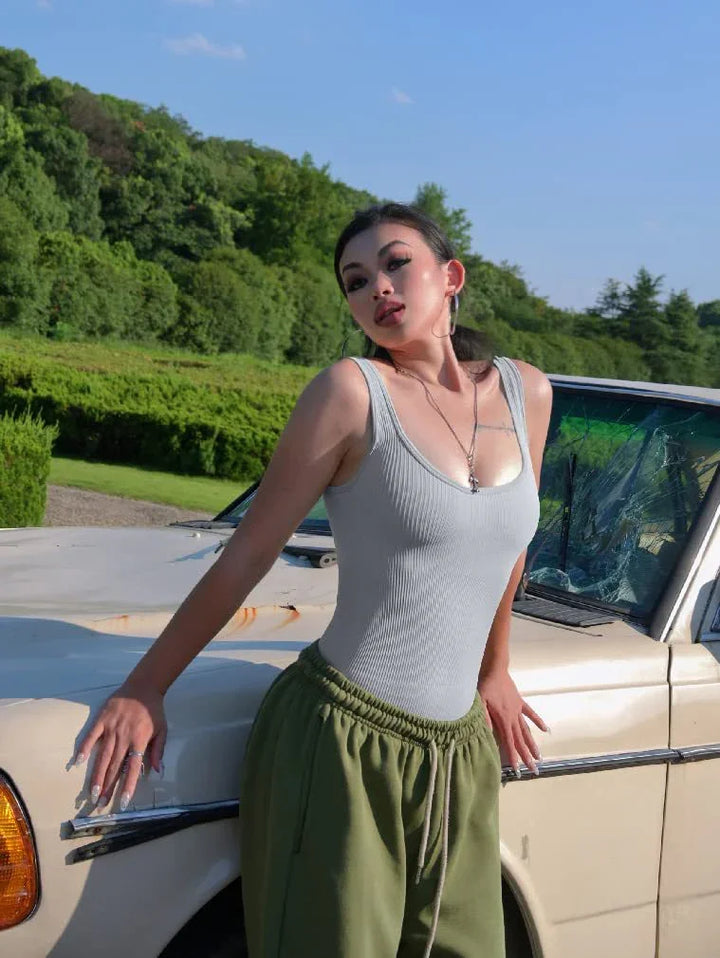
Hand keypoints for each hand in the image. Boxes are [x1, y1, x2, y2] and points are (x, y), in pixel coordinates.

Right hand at [73, 680, 166, 810]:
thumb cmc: (153, 710)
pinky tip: (78, 762)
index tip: (122, 801)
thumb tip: (157, 771)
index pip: (133, 767)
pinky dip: (84, 748)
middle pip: (115, 766)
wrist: (143, 686)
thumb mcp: (162, 729)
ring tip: (92, 792)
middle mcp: (124, 736)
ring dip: (97, 775)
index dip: (128, 785)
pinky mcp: (102, 719)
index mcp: (140, 740)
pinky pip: (91, 736)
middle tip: (101, 803)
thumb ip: (158, 750)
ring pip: (102, 756)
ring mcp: (111, 728)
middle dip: (108, 786)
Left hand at [478, 667, 547, 776]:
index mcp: (503, 720)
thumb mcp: (480, 702)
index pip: (509, 743)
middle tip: (534, 771)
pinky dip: (538, 721)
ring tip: (540, 758)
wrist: (495, 669)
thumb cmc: (485, 685)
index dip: (514, 757)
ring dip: (533, 745)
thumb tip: (489, 735)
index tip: (519, 770)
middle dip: (527, 757)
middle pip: (520, 741)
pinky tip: (545, 730)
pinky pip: (531, 714)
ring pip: (527, 731)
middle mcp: (513, 717)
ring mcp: (518, 710)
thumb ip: (485, 719)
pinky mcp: (520, 702)